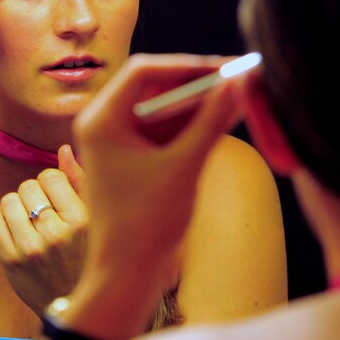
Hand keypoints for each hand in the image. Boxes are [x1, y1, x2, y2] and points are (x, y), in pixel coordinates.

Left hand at [0, 145, 88, 316]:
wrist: (77, 308)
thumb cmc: (90, 259)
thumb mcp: (97, 222)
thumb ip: (81, 183)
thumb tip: (62, 150)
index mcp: (82, 220)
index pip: (50, 177)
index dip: (51, 182)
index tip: (56, 197)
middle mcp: (57, 234)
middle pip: (27, 186)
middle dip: (33, 194)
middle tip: (43, 211)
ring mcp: (32, 250)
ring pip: (8, 201)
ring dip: (16, 206)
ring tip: (28, 220)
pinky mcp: (12, 263)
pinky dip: (0, 220)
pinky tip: (14, 229)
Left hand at [73, 54, 243, 281]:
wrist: (127, 273)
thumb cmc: (145, 224)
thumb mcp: (183, 167)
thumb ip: (211, 123)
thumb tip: (238, 85)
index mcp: (101, 120)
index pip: (143, 72)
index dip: (187, 66)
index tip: (224, 69)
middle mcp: (104, 123)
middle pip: (154, 85)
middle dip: (196, 83)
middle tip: (237, 78)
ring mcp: (118, 139)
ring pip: (162, 107)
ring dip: (198, 103)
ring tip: (238, 95)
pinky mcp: (133, 155)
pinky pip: (164, 128)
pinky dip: (192, 124)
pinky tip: (224, 118)